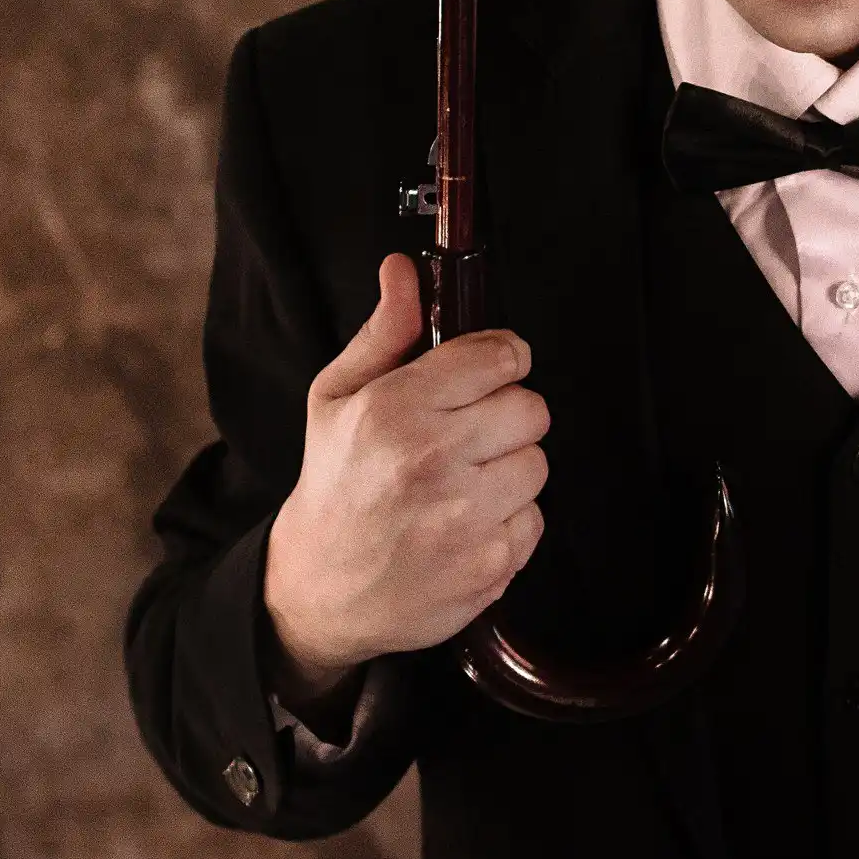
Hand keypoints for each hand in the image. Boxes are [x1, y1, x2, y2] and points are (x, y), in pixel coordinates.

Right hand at [263, 252, 550, 695]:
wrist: (319, 589)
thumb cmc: (334, 485)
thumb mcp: (337, 397)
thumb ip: (385, 332)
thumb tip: (404, 270)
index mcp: (395, 410)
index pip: (499, 356)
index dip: (500, 361)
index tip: (488, 373)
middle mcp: (433, 461)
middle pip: (531, 408)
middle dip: (506, 415)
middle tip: (468, 434)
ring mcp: (465, 518)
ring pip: (538, 463)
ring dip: (510, 469)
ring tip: (463, 481)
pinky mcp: (490, 565)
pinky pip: (536, 518)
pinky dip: (510, 519)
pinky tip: (466, 521)